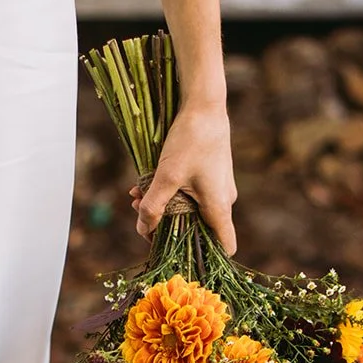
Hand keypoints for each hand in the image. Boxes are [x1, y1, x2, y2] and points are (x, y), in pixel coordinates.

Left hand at [129, 101, 236, 255]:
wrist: (204, 104)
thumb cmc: (191, 140)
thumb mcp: (166, 176)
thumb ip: (153, 206)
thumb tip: (143, 231)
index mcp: (219, 208)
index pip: (225, 247)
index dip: (206, 258)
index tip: (178, 255)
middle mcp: (223, 201)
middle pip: (198, 230)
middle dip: (167, 226)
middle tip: (141, 216)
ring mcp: (218, 187)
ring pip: (190, 209)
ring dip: (163, 206)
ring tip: (137, 196)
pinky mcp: (210, 175)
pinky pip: (190, 193)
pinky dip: (170, 191)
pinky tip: (145, 183)